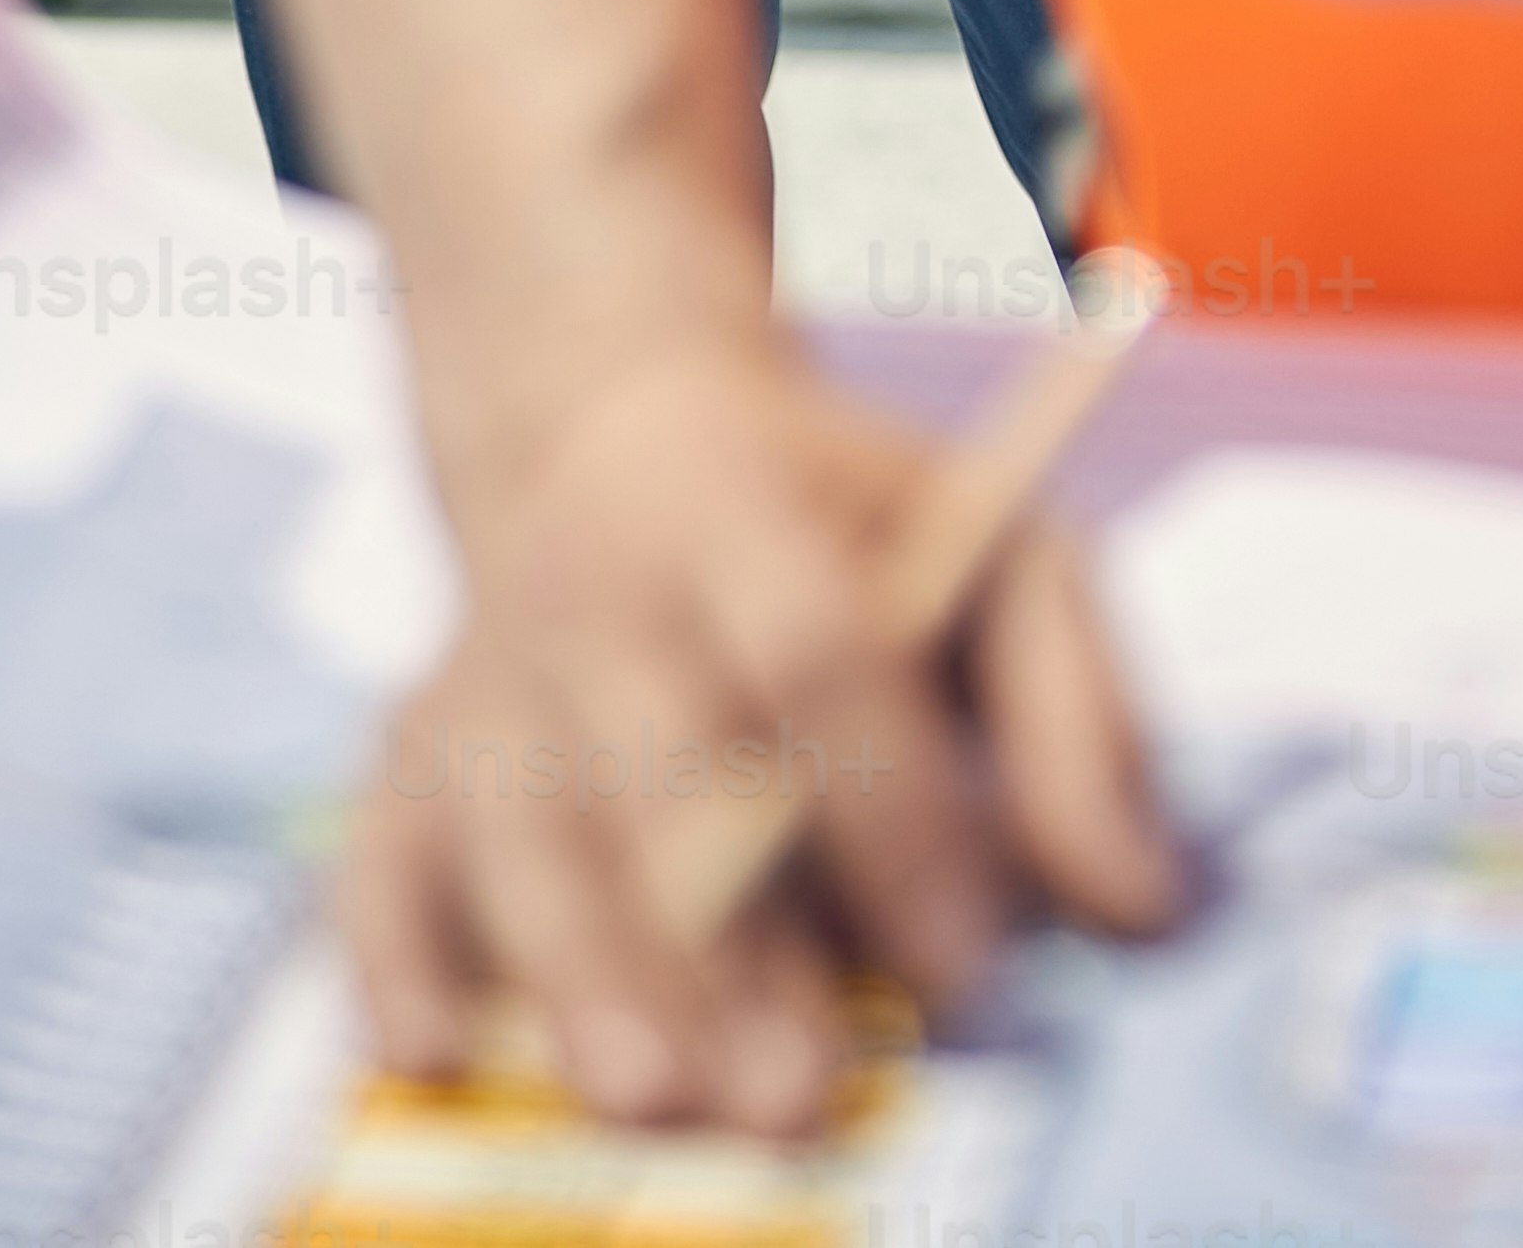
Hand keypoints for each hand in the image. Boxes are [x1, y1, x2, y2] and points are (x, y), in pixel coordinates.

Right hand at [344, 316, 1178, 1127]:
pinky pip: (374, 852)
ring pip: (520, 825)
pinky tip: (433, 1045)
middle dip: (723, 934)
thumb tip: (1148, 916)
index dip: (894, 809)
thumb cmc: (848, 526)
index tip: (971, 968)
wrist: (623, 423)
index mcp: (752, 512)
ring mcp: (490, 671)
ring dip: (579, 965)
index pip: (820, 650)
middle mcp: (600, 586)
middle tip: (796, 1091)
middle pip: (655, 760)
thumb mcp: (1001, 550)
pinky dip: (392, 950)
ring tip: (649, 1099)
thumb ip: (1083, 722)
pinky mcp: (409, 752)